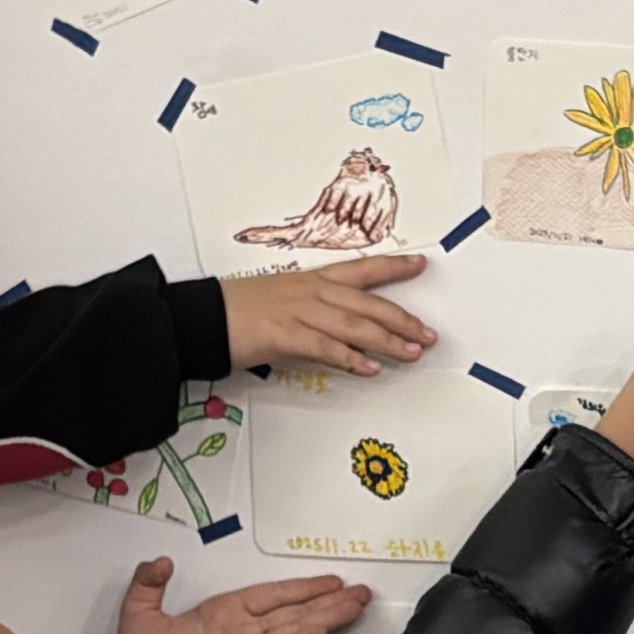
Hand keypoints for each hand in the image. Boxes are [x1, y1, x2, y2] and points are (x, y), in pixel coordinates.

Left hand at [110, 557, 369, 633]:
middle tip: (359, 590)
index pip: (270, 594)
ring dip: (328, 614)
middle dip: (326, 599)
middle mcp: (242, 630)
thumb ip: (147, 584)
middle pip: (293, 609)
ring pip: (296, 626)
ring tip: (357, 603)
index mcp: (221, 613)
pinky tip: (328, 624)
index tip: (330, 581)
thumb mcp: (136, 614)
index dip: (300, 587)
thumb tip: (160, 561)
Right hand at [218, 253, 435, 374]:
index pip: (363, 270)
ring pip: (355, 325)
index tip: (422, 265)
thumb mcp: (284, 300)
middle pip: (368, 303)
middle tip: (428, 335)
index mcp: (313, 280)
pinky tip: (370, 368)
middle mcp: (312, 292)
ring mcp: (300, 311)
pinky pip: (326, 347)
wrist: (205, 316)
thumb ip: (316, 313)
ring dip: (387, 341)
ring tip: (411, 353)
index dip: (394, 267)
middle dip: (403, 319)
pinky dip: (351, 358)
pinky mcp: (286, 335)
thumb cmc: (240, 309)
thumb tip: (344, 334)